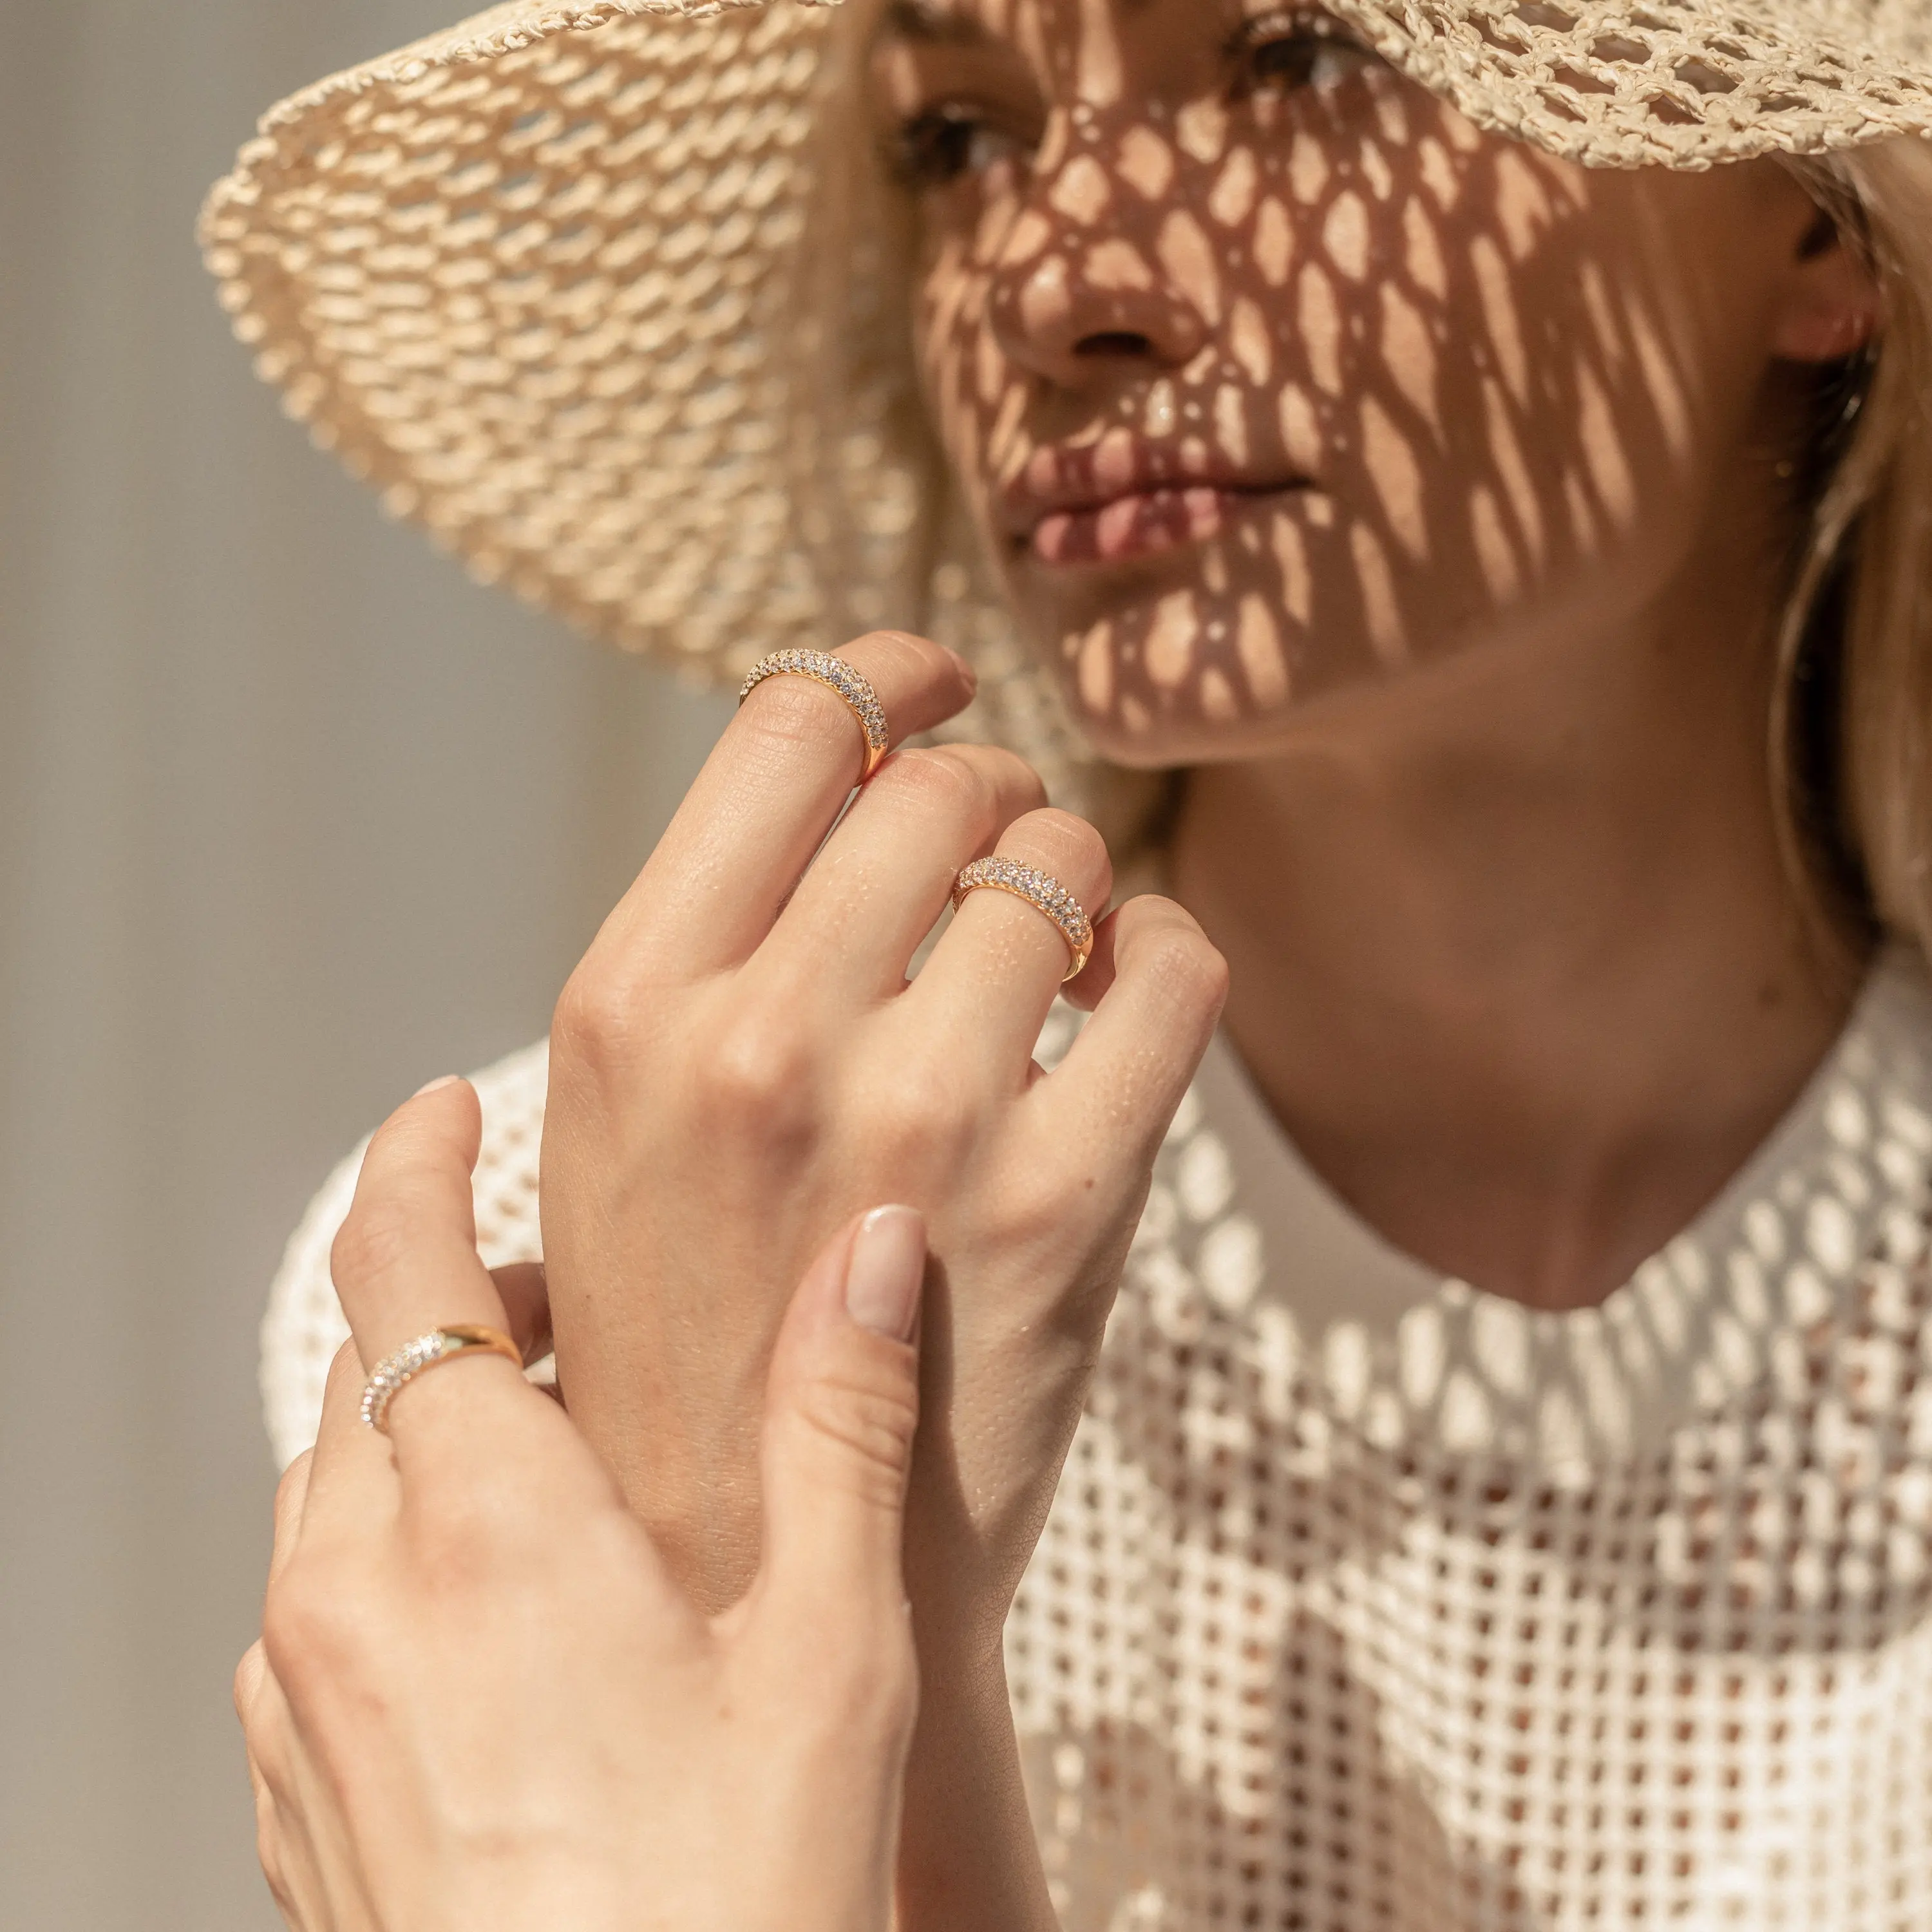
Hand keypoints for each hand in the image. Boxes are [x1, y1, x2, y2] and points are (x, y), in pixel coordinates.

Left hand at [236, 1078, 926, 1931]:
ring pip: (332, 1489)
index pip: (398, 1273)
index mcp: (487, 1532)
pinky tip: (499, 1616)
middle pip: (364, 1371)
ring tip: (557, 1460)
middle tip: (579, 1305)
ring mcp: (299, 1705)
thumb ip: (841, 1428)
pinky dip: (389, 1552)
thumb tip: (875, 1248)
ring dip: (426, 1435)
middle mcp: (353, 1597)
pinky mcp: (291, 1792)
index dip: (411, 1165)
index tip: (445, 1108)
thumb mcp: (831, 1660)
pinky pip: (313, 1606)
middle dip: (458, 1306)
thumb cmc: (733, 1905)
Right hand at [540, 631, 1227, 1645]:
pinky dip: (1166, 949)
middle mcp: (764, 1046)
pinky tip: (1126, 984)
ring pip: (1062, 864)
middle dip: (983, 788)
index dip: (884, 672)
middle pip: (943, 780)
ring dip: (1071, 875)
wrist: (764, 1554)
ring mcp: (921, 1122)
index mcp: (631, 1006)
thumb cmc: (685, 1319)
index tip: (927, 685)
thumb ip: (714, 942)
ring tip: (1051, 938)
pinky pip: (1174, 972)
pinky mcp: (1063, 1201)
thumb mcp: (620, 1117)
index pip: (792, 728)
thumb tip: (850, 755)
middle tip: (986, 847)